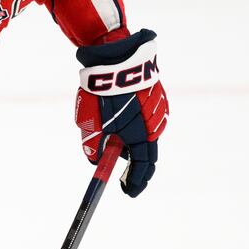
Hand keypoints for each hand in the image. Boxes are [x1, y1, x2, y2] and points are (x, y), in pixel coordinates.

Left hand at [74, 28, 168, 197]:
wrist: (116, 57)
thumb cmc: (102, 91)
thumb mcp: (90, 122)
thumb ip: (93, 146)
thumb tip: (95, 162)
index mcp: (141, 134)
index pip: (143, 168)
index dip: (136, 182)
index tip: (128, 192)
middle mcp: (155, 124)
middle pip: (147, 154)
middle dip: (135, 166)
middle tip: (124, 176)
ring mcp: (158, 110)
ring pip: (145, 135)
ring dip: (133, 141)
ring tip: (116, 137)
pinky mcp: (157, 97)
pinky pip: (147, 119)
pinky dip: (136, 125)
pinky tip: (123, 117)